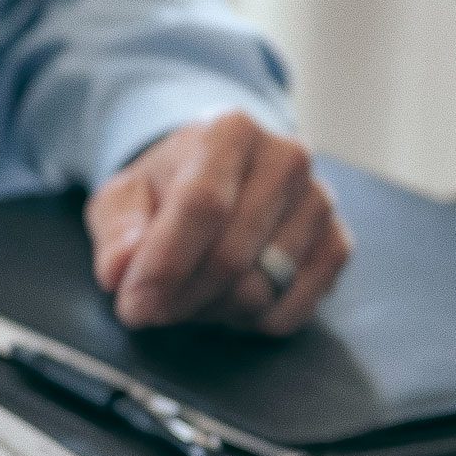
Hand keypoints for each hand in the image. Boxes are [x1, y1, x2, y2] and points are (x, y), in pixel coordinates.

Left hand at [88, 111, 351, 335]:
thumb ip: (117, 232)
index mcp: (229, 133)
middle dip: (179, 299)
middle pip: (231, 256)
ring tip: (187, 294)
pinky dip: (250, 322)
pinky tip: (226, 302)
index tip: (133, 304)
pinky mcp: (337, 243)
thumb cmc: (163, 190)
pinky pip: (293, 309)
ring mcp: (320, 201)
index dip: (164, 265)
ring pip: (259, 290)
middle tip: (149, 309)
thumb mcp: (121, 198)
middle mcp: (287, 159)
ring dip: (210, 311)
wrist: (216, 178)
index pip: (203, 205)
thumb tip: (120, 270)